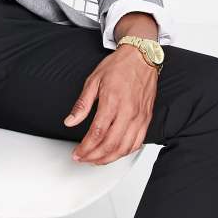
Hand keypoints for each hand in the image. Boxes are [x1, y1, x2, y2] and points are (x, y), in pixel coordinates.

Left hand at [63, 45, 157, 164]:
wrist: (140, 57)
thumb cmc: (118, 66)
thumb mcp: (93, 80)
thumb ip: (82, 104)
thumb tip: (70, 121)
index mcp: (112, 101)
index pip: (97, 133)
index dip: (85, 147)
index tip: (77, 153)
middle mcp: (128, 111)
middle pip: (110, 144)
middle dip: (94, 156)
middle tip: (83, 158)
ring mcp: (139, 117)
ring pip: (125, 147)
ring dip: (109, 158)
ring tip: (95, 159)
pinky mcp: (147, 119)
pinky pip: (137, 142)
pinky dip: (125, 152)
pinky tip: (115, 153)